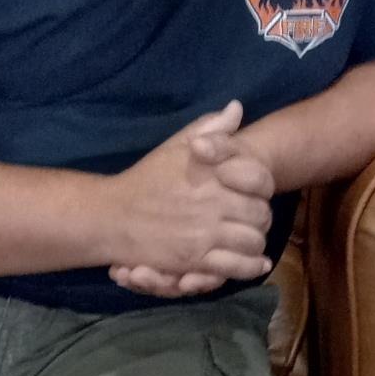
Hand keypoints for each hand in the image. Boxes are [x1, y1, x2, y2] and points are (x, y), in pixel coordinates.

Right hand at [105, 104, 275, 297]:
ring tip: (250, 239)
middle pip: (261, 215)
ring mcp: (205, 233)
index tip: (254, 195)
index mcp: (212, 173)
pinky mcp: (195, 259)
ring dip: (256, 242)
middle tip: (254, 221)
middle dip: (261, 218)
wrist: (112, 215)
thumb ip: (209, 128)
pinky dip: (250, 267)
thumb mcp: (175, 145)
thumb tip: (237, 108)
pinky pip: (236, 266)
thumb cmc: (146, 178)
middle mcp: (212, 201)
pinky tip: (257, 262)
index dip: (262, 191)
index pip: (260, 183)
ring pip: (253, 241)